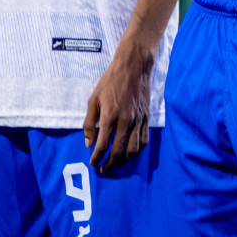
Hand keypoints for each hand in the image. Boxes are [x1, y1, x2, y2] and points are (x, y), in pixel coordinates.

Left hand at [83, 45, 153, 173]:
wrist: (133, 67)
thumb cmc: (110, 82)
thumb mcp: (93, 100)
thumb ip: (89, 123)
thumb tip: (89, 143)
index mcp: (110, 116)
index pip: (103, 145)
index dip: (97, 158)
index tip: (93, 163)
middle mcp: (125, 121)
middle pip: (119, 151)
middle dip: (110, 164)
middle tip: (104, 169)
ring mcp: (138, 120)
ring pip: (133, 149)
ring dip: (124, 161)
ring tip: (116, 164)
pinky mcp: (146, 118)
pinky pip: (144, 140)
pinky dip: (137, 151)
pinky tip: (131, 153)